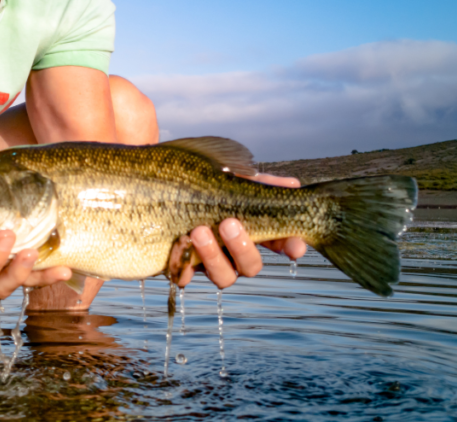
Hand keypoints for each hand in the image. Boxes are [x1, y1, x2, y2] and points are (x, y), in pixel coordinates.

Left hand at [176, 173, 307, 288]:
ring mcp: (208, 263)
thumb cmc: (204, 185)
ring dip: (213, 256)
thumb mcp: (232, 178)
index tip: (295, 247)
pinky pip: (183, 278)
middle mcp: (233, 253)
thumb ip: (260, 182)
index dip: (290, 247)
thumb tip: (292, 183)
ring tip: (198, 231)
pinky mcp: (181, 267)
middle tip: (228, 224)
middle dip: (242, 247)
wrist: (161, 188)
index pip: (280, 244)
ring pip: (223, 277)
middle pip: (250, 266)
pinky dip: (181, 264)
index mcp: (252, 231)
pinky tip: (178, 243)